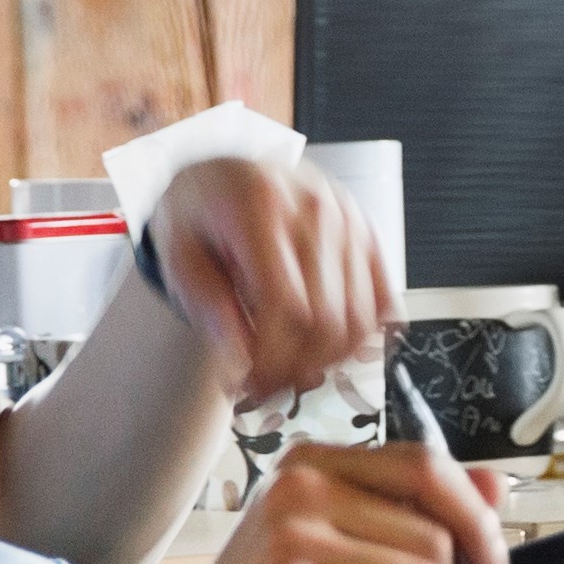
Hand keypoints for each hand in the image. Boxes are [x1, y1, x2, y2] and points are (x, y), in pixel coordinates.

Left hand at [150, 154, 397, 405]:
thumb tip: (242, 362)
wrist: (224, 173)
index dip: (271, 359)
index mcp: (263, 209)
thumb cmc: (199, 214)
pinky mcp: (368, 234)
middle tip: (262, 390)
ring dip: (328, 362)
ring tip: (290, 373)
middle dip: (295, 369)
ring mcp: (351, 220)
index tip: (244, 386)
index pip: (287, 306)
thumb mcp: (179, 257)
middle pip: (328, 319)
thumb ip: (208, 307)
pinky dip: (362, 338)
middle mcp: (318, 209)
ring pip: (361, 319)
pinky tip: (325, 349)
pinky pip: (384, 301)